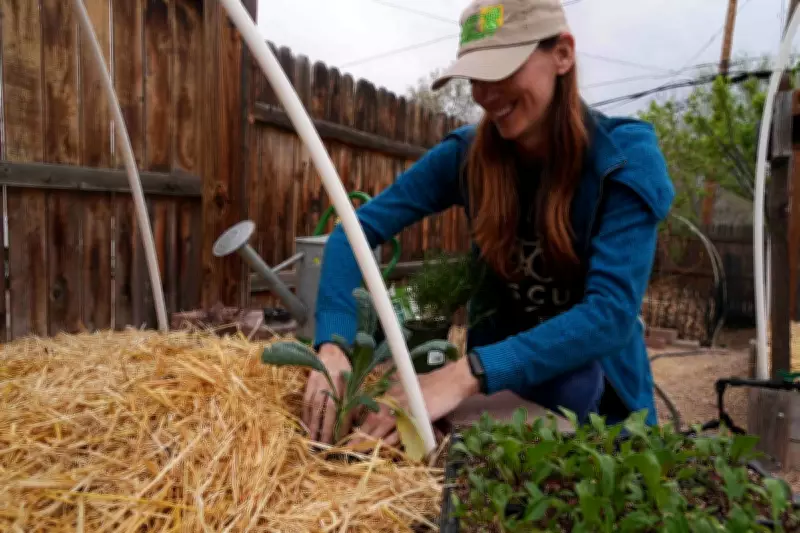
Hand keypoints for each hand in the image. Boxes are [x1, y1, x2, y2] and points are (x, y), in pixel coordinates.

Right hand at [302, 343, 351, 443]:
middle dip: (326, 430)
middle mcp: (331, 384)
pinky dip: (307, 417)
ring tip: (314, 442)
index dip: (342, 426)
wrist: (332, 353)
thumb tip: (355, 427)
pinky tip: (308, 428)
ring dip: (313, 426)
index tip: (341, 441)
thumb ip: (356, 403)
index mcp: (346, 384)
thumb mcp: (357, 384)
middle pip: (327, 411)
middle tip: (325, 448)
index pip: (344, 409)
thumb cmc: (348, 372)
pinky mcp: (309, 385)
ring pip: (315, 408)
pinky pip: (306, 404)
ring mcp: (318, 384)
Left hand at [351, 356, 480, 446]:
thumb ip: (395, 397)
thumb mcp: (408, 388)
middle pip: (372, 421)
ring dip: (370, 441)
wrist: (451, 380)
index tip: (348, 437)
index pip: (369, 410)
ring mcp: (403, 408)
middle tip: (346, 450)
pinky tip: (383, 449)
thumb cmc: (432, 385)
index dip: (358, 424)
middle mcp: (393, 399)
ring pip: (382, 427)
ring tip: (358, 453)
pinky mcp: (415, 416)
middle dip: (358, 437)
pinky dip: (391, 441)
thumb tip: (386, 411)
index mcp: (390, 393)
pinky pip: (399, 431)